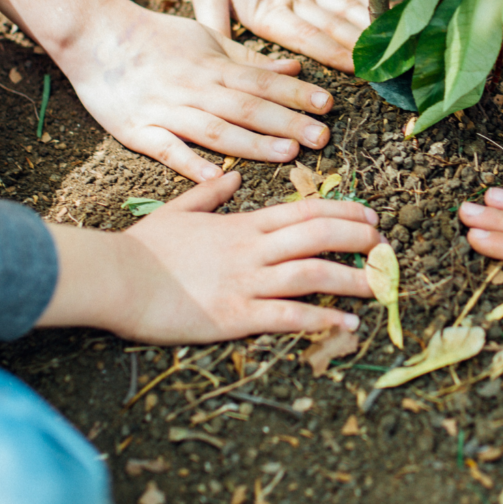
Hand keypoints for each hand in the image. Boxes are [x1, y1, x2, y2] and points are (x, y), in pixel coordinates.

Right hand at [39, 172, 380, 341]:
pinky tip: (346, 325)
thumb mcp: (181, 211)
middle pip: (320, 236)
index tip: (371, 216)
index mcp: (244, 224)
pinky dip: (322, 320)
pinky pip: (289, 316)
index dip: (344, 212)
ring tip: (380, 286)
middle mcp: (254, 249)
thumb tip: (233, 178)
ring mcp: (247, 282)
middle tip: (387, 247)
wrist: (115, 278)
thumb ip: (211, 193)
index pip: (307, 210)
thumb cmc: (145, 248)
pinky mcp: (236, 316)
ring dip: (352, 279)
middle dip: (359, 240)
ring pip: (313, 274)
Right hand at [56, 0, 336, 181]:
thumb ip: (249, 60)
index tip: (328, 104)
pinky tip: (218, 179)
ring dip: (253, 144)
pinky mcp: (138, 130)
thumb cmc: (155, 37)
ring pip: (216, 129)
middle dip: (287, 122)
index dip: (296, 94)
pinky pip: (168, 149)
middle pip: (248, 108)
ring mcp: (166, 110)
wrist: (93, 33)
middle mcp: (195, 88)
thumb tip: (293, 69)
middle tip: (323, 136)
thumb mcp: (206, 38)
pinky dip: (192, 164)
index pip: (262, 83)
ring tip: (288, 153)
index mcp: (213, 67)